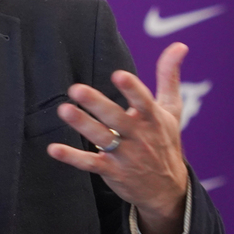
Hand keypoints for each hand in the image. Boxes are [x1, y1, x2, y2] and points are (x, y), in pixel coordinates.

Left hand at [47, 42, 189, 233]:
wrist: (167, 189)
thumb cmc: (164, 141)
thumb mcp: (171, 110)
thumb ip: (169, 77)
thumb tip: (179, 45)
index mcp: (153, 119)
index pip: (144, 102)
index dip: (132, 89)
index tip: (119, 74)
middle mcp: (139, 136)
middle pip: (117, 119)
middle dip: (98, 104)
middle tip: (76, 89)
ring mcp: (125, 155)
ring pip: (101, 138)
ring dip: (82, 124)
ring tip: (64, 110)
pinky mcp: (111, 171)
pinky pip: (90, 163)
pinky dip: (72, 157)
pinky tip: (53, 149)